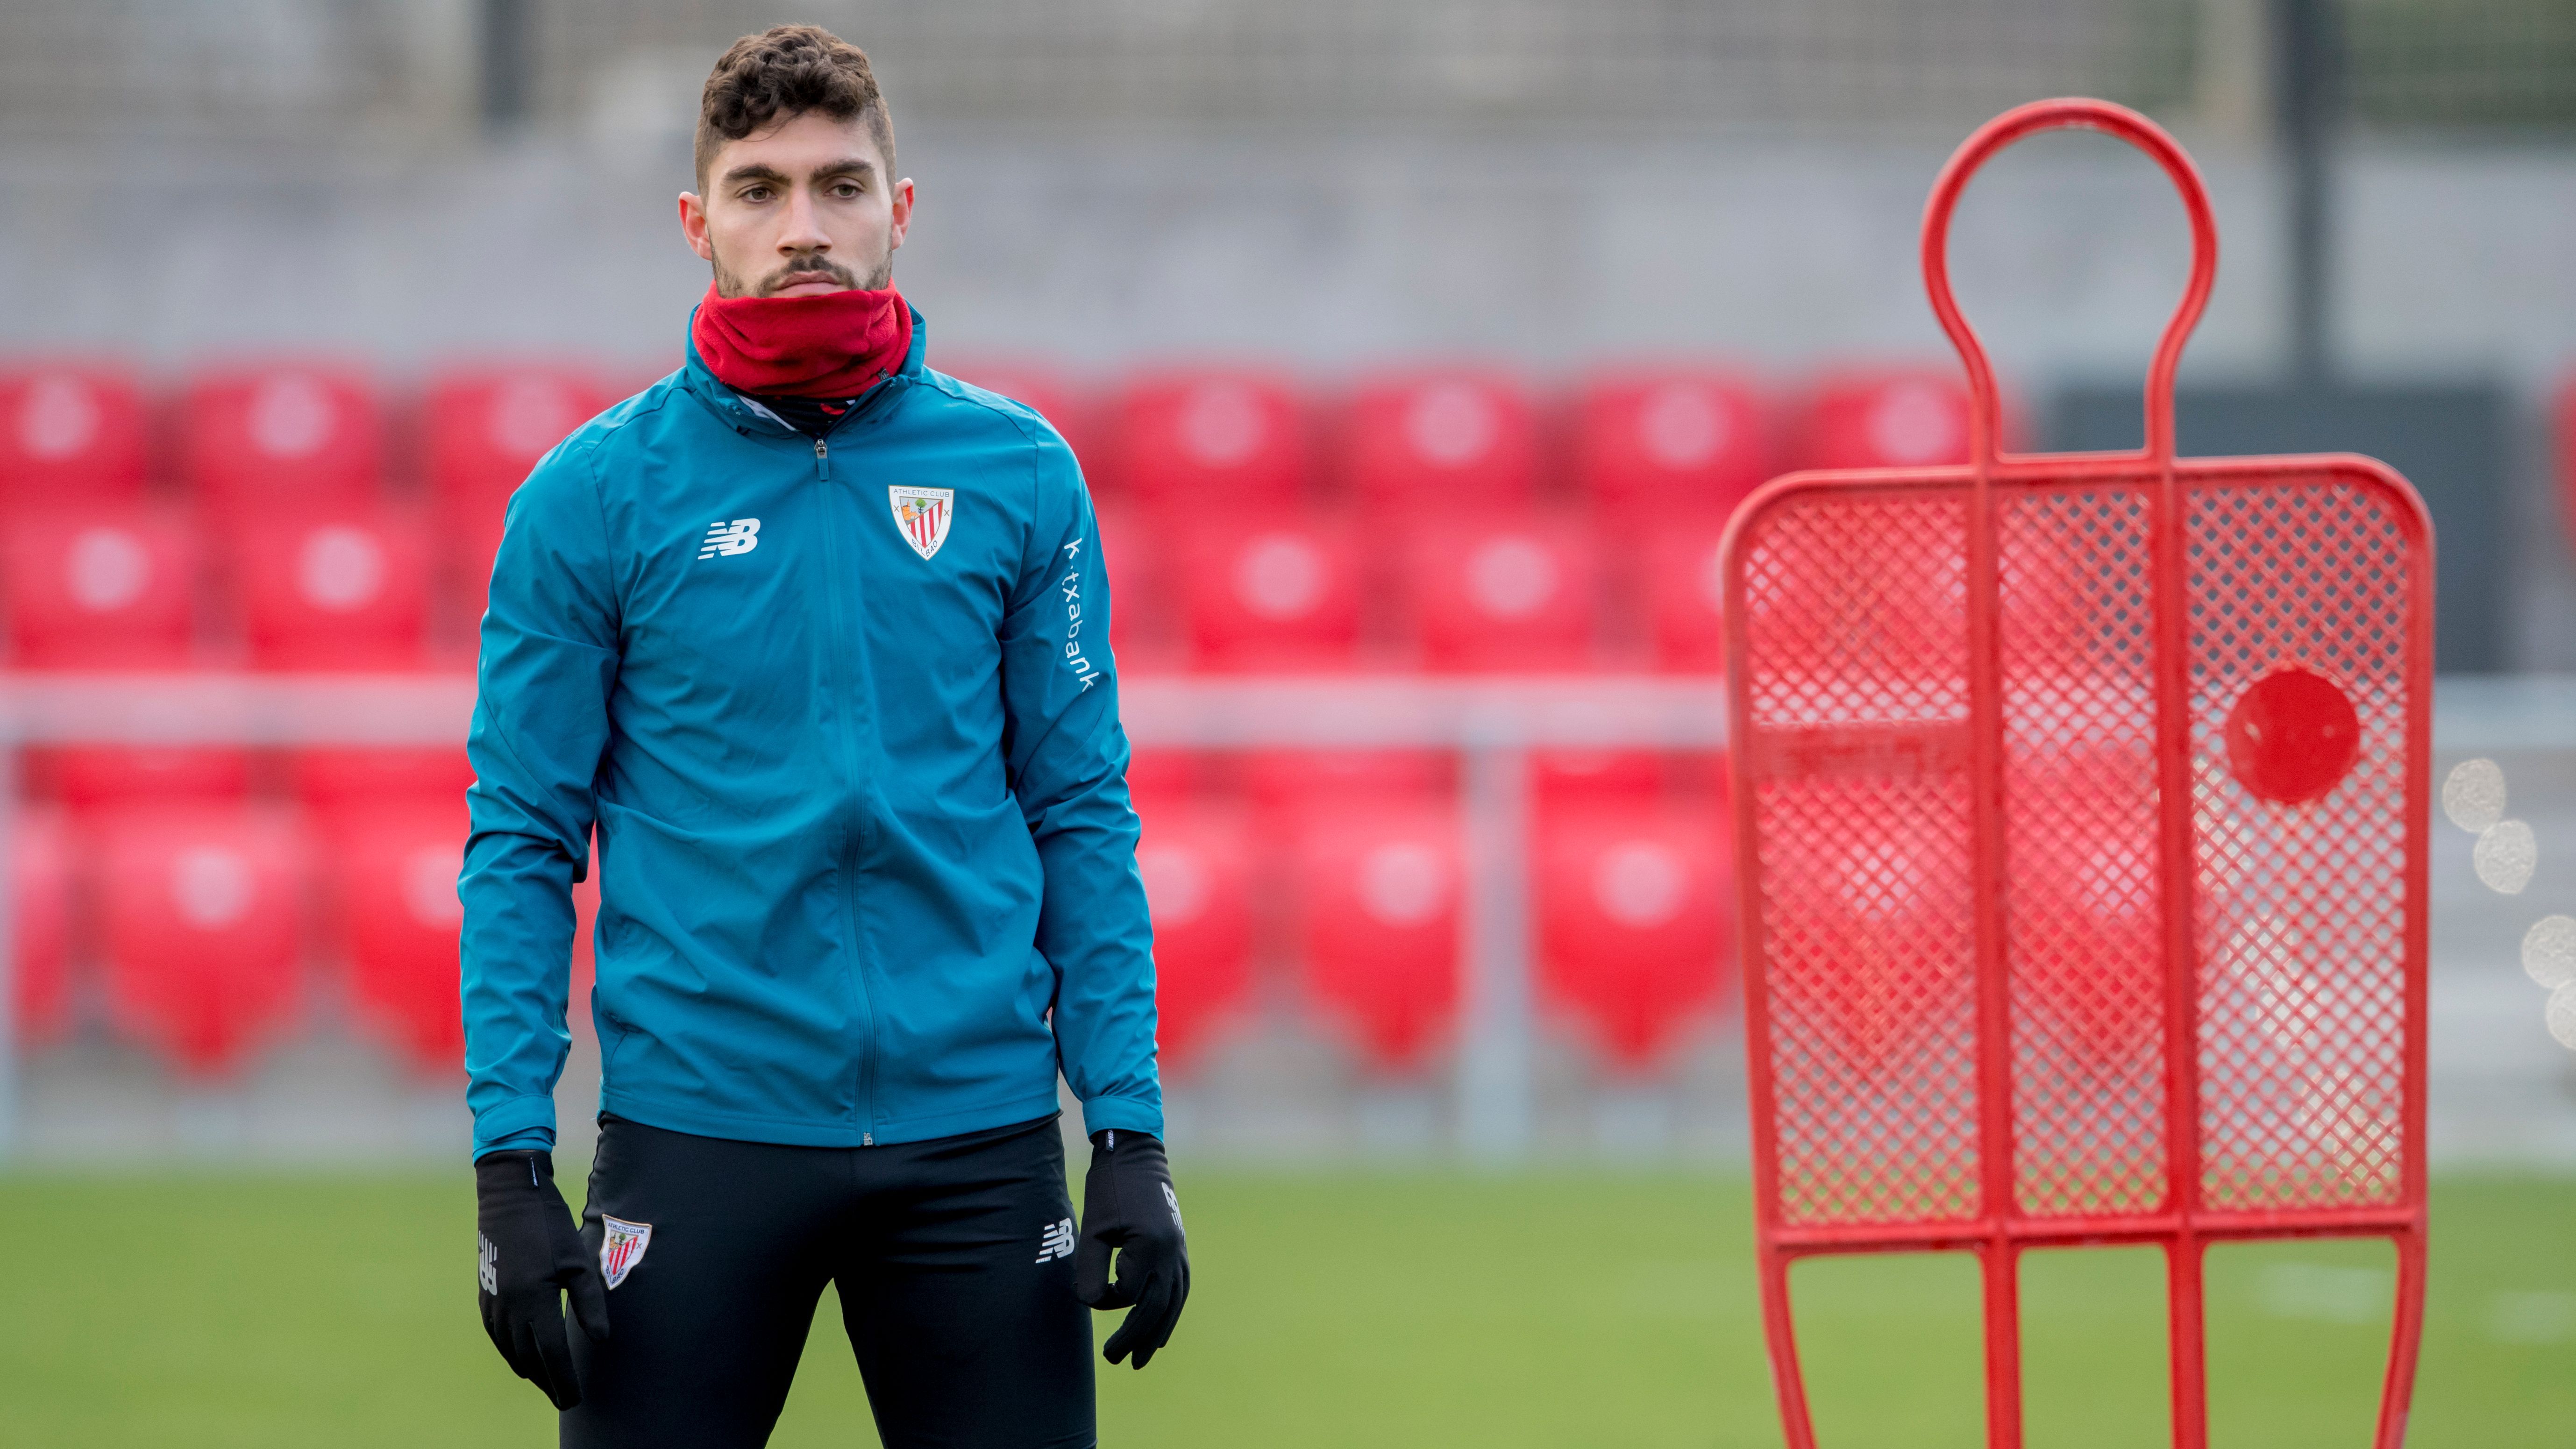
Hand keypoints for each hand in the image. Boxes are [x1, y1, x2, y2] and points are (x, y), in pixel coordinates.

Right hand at [475, 1150, 609, 1408]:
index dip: (564, 1381)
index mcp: (535, 1301)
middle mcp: (509, 1309)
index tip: (575, 1400)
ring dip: (529, 1371)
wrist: (509, 1199)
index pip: (552, 1355)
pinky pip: (496, 1337)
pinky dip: (510, 1353)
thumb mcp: (578, 1262)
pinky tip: (522, 1358)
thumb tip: (600, 1339)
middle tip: (564, 1400)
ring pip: (510, 1352)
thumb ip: (590, 1303)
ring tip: (547, 1384)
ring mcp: (493, 1305)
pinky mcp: (484, 1297)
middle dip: (548, 1383)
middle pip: (529, 1360)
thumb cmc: (550, 1227)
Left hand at [1074, 1129, 1189, 1367]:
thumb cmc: (1109, 1188)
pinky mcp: (1180, 1249)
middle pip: (1155, 1309)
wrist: (1136, 1154)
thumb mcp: (1093, 1228)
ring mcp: (1180, 1253)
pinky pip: (1180, 1290)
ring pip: (1172, 1304)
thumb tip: (1090, 1304)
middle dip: (1135, 1338)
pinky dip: (1170, 1313)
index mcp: (1150, 1247)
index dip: (1105, 1301)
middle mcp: (1172, 1254)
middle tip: (1115, 1360)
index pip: (1127, 1294)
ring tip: (1140, 1359)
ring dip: (1156, 1333)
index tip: (1088, 1295)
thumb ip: (1090, 1269)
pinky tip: (1161, 1331)